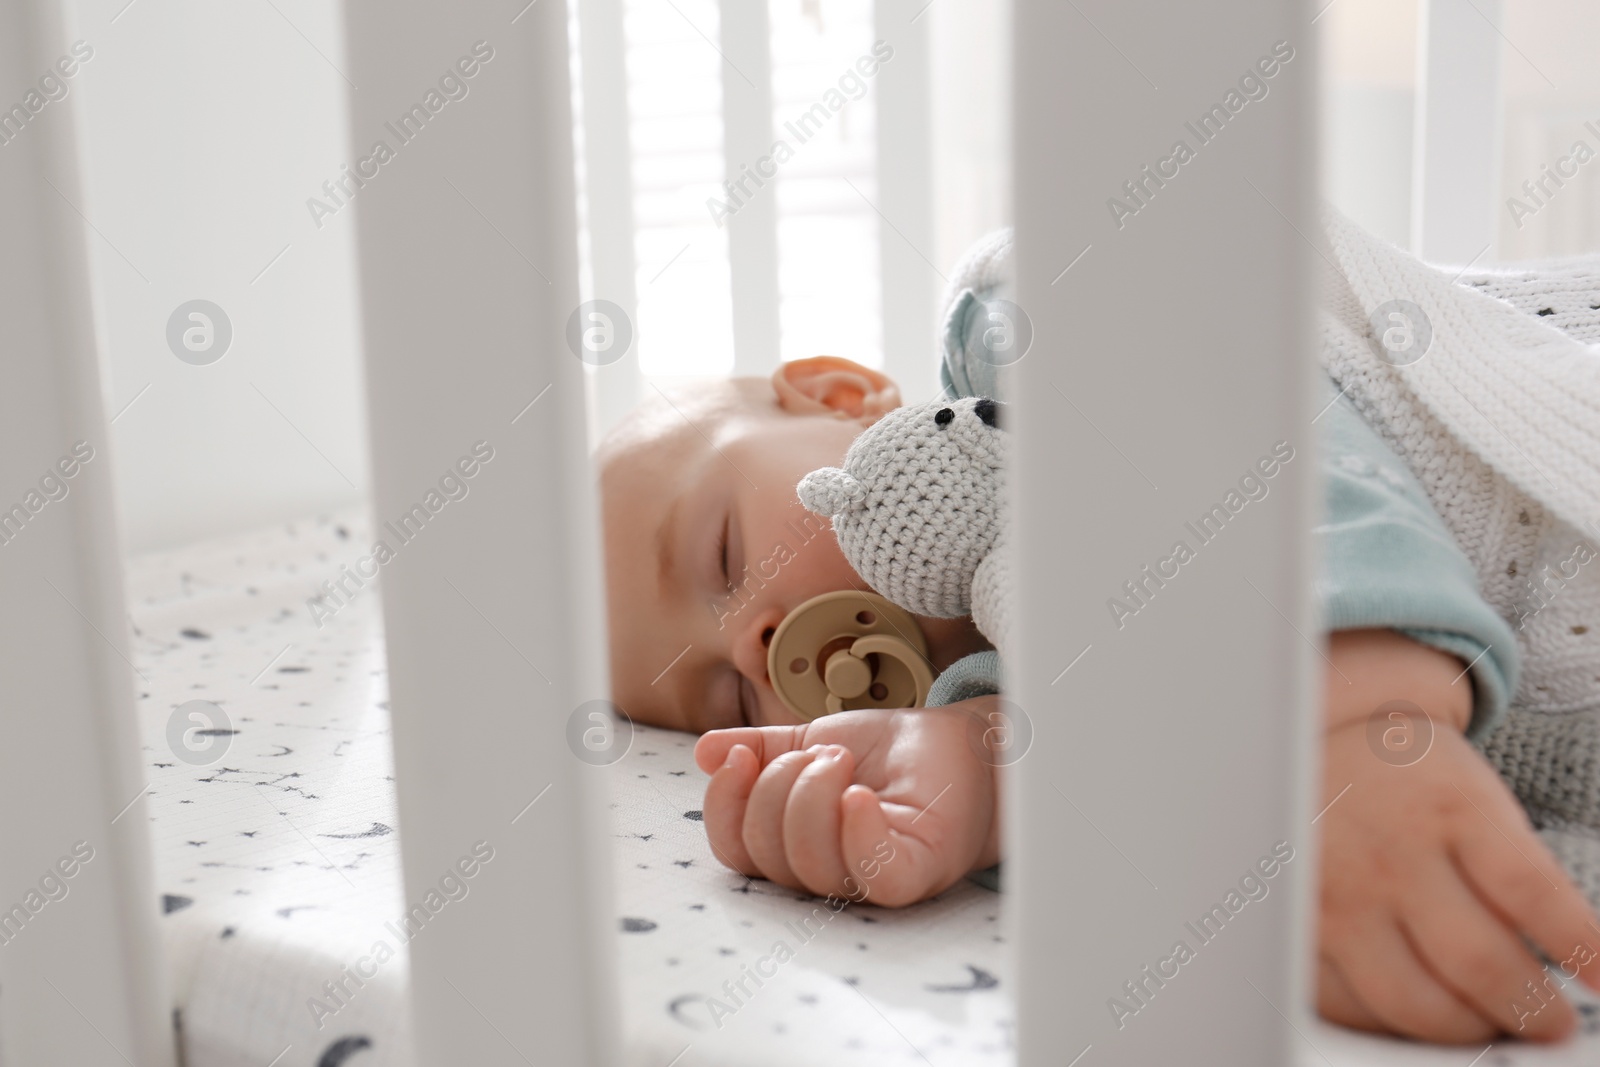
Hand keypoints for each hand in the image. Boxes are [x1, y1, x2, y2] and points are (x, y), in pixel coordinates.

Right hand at [693, 700, 1003, 906]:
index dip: (723, 807)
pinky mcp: (917, 873)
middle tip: (823, 751)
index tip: (738, 758)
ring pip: (809, 864)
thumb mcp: (813, 738)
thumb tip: (705, 751)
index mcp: (795, 846)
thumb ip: (762, 749)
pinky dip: (857, 833)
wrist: (962, 742)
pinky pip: (873, 875)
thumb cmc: (892, 752)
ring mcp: (872, 878)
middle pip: (767, 855)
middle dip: (778, 788)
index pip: (735, 850)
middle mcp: (829, 873)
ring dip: (814, 794)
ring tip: (844, 757)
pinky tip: (858, 794)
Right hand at [1317, 630, 1599, 1042]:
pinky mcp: (1299, 927)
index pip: (1532, 893)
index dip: (1584, 949)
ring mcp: (1338, 895)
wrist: (1307, 744)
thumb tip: (1571, 959)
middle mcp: (1390, 855)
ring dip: (1470, 1028)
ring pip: (1415, 1001)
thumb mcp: (1472, 796)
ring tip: (1491, 1023)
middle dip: (1533, 1011)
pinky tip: (1420, 1011)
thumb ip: (1513, 870)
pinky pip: (1349, 1004)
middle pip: (1479, 961)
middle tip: (1551, 1021)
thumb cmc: (1404, 780)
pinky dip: (1393, 1024)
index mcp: (1449, 808)